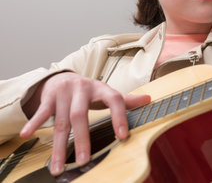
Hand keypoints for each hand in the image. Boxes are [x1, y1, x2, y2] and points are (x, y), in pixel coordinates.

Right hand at [20, 72, 149, 175]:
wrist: (64, 77)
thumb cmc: (90, 91)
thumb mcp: (107, 93)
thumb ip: (126, 99)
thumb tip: (149, 99)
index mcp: (101, 89)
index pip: (114, 100)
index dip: (119, 117)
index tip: (123, 136)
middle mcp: (83, 89)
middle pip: (81, 116)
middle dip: (82, 139)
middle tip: (84, 160)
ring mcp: (64, 93)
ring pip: (61, 121)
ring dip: (59, 146)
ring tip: (58, 168)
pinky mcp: (48, 98)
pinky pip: (41, 112)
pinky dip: (34, 124)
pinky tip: (28, 136)